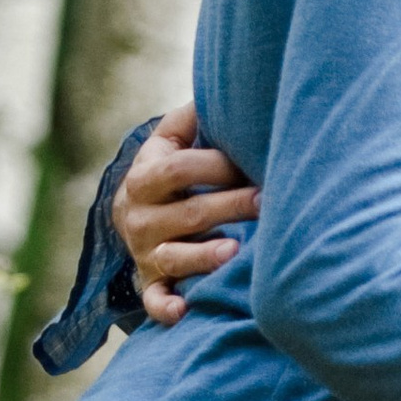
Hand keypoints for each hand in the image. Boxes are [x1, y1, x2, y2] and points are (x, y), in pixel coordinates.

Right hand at [113, 103, 259, 325]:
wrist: (132, 218)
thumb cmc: (168, 174)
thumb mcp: (168, 144)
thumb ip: (189, 120)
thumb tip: (222, 87)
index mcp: (144, 178)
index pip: (178, 168)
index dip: (213, 164)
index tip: (249, 160)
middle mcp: (140, 218)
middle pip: (187, 213)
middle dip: (228, 206)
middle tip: (267, 201)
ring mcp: (145, 254)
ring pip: (173, 257)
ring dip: (202, 256)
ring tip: (234, 253)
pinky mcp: (151, 284)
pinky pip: (155, 300)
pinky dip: (167, 308)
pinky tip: (184, 312)